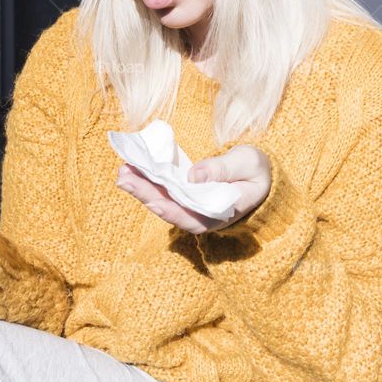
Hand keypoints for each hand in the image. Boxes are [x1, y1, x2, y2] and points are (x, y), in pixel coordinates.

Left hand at [115, 145, 271, 233]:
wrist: (259, 174)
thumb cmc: (255, 170)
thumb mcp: (248, 164)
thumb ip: (222, 169)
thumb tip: (193, 176)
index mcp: (221, 213)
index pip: (192, 218)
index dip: (172, 211)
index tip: (153, 202)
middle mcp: (202, 216)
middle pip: (170, 209)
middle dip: (145, 194)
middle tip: (124, 177)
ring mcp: (192, 208)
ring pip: (163, 201)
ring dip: (141, 187)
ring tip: (123, 172)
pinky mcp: (185, 197)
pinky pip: (164, 191)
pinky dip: (148, 180)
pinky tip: (133, 168)